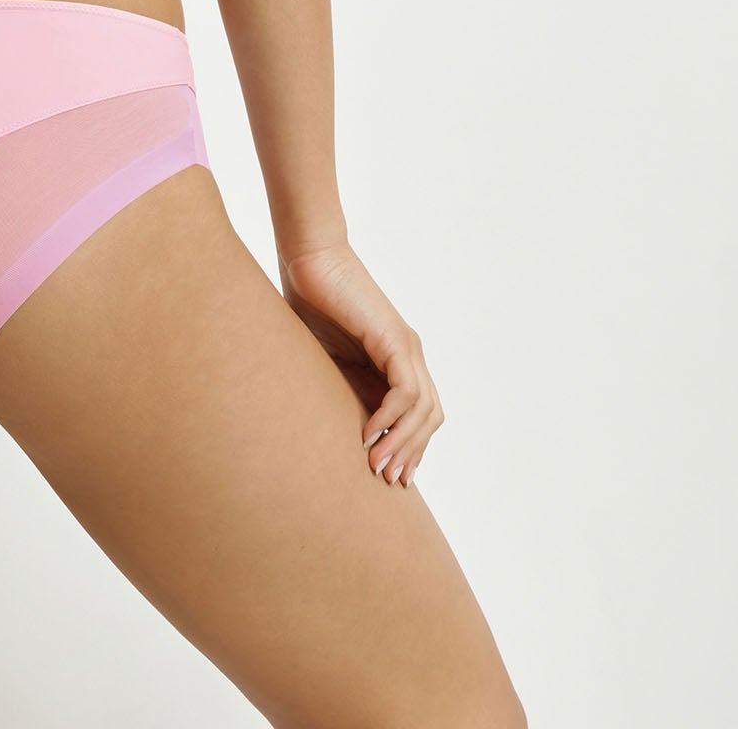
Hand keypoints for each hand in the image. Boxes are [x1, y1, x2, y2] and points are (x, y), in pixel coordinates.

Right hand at [277, 239, 443, 488]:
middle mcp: (409, 354)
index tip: (391, 475)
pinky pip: (406, 391)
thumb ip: (342, 385)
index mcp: (395, 359)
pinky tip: (368, 434)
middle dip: (411, 452)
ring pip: (424, 410)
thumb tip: (346, 431)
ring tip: (377, 465)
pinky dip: (392, 418)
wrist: (307, 258)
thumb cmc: (308, 301)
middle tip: (388, 480)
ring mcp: (406, 346)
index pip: (419, 415)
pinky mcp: (395, 339)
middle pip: (430, 418)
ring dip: (402, 443)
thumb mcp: (327, 358)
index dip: (409, 447)